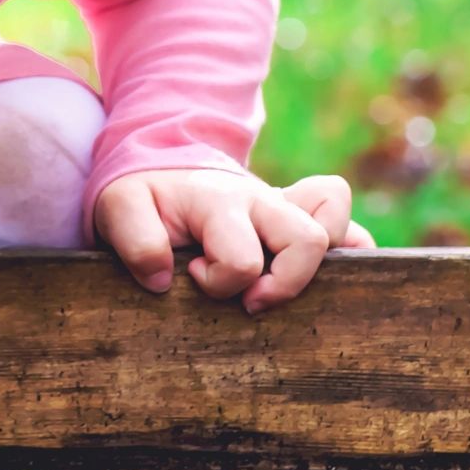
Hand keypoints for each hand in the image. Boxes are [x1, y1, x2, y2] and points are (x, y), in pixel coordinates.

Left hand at [93, 169, 376, 312]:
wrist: (161, 167)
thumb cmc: (143, 196)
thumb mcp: (120, 208)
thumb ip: (136, 241)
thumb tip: (164, 279)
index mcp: (219, 201)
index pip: (242, 258)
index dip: (220, 282)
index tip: (193, 279)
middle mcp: (262, 200)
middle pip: (308, 239)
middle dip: (283, 284)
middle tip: (249, 302)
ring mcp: (286, 206)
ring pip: (338, 222)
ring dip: (316, 268)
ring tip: (278, 286)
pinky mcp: (300, 215)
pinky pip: (347, 222)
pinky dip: (349, 249)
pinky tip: (327, 277)